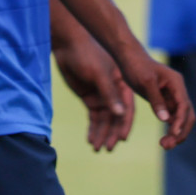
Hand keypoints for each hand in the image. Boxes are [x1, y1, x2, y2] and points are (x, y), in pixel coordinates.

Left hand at [55, 32, 135, 151]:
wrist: (68, 45)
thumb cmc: (87, 55)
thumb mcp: (99, 74)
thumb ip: (109, 94)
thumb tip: (120, 114)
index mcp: (122, 84)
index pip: (127, 108)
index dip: (125, 124)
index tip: (122, 138)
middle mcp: (114, 92)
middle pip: (116, 117)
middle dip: (112, 133)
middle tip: (108, 148)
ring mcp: (101, 95)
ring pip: (104, 120)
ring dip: (101, 134)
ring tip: (97, 149)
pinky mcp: (89, 98)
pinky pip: (93, 117)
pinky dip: (92, 129)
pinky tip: (90, 140)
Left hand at [116, 48, 195, 149]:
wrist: (128, 59)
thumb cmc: (137, 67)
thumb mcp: (145, 82)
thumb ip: (156, 100)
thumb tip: (165, 120)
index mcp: (176, 83)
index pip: (184, 104)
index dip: (180, 120)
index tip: (172, 134)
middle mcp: (177, 90)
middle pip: (187, 114)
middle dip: (181, 130)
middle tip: (168, 145)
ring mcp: (172, 96)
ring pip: (180, 118)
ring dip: (176, 133)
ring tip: (165, 145)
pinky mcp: (164, 101)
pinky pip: (172, 118)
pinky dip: (170, 129)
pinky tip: (163, 140)